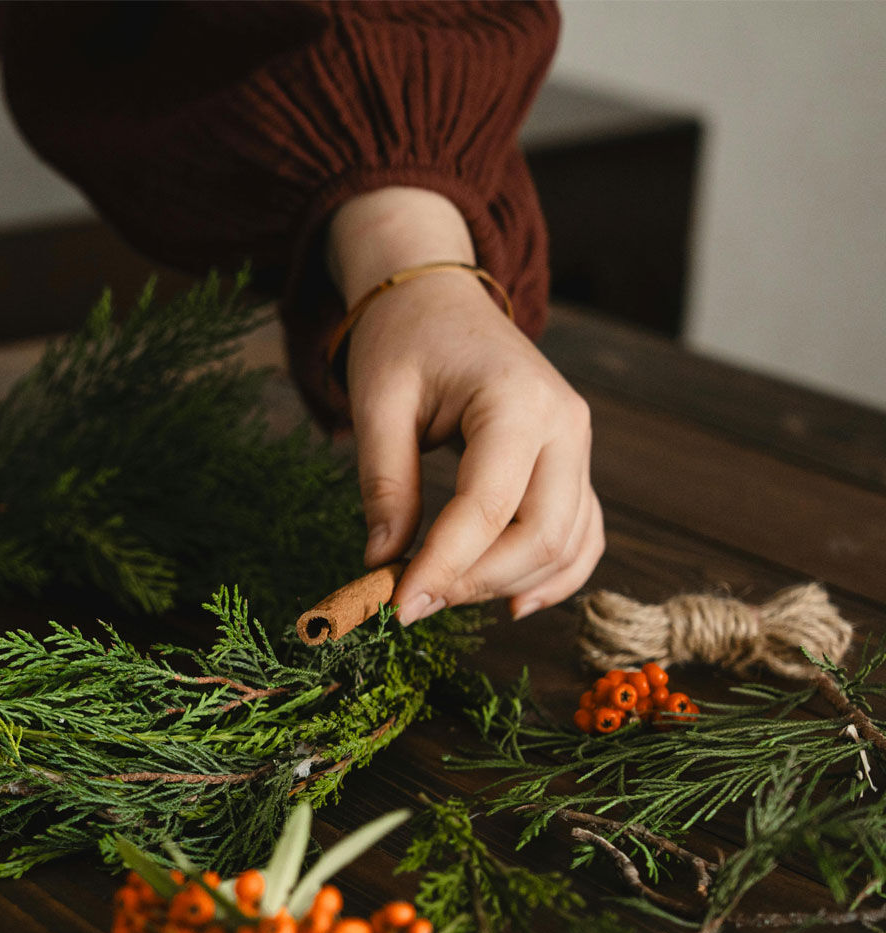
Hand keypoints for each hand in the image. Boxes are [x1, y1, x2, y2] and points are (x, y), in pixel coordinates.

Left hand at [329, 188, 602, 622]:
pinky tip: (509, 603)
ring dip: (508, 585)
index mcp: (518, 401)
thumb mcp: (377, 402)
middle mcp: (566, 425)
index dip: (445, 566)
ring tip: (441, 599)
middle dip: (478, 582)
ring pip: (567, 543)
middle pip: (543, 534)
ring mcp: (578, 446)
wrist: (440, 299)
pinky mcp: (573, 465)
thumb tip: (382, 562)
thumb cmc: (403, 341)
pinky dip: (553, 576)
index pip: (488, 506)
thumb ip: (383, 482)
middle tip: (412, 604)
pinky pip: (581, 535)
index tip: (398, 607)